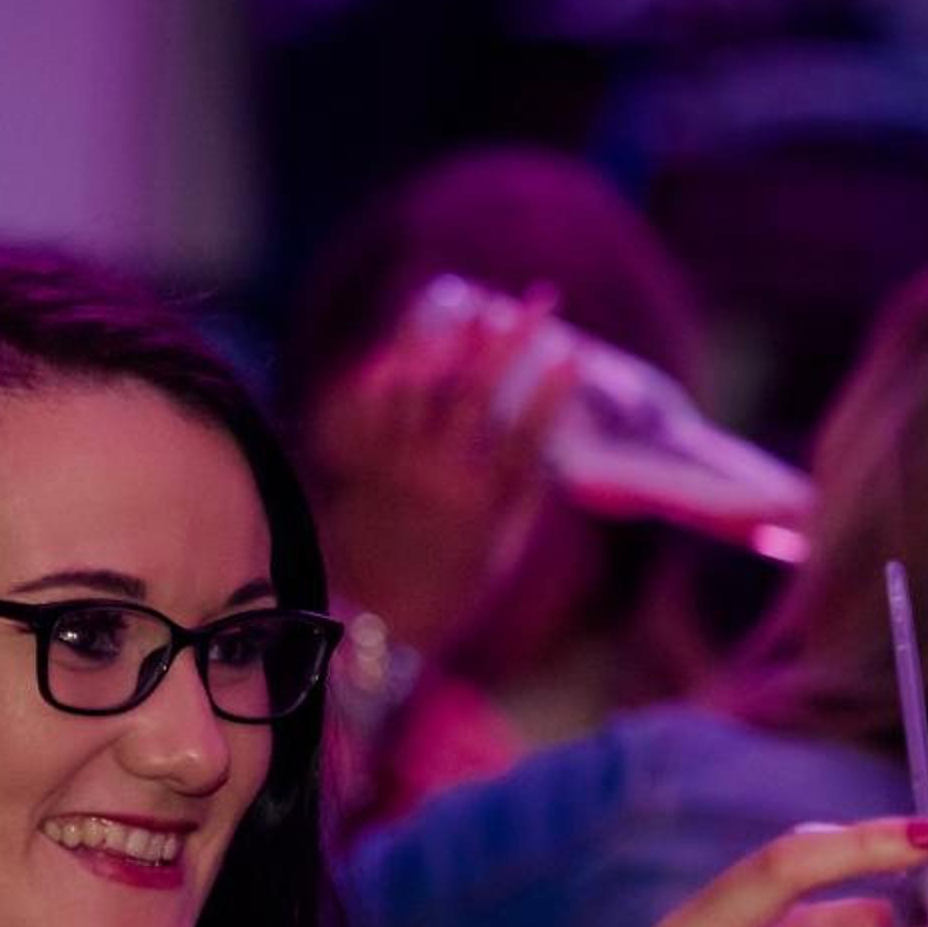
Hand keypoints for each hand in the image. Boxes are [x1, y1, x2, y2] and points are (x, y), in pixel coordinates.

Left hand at [306, 286, 579, 654]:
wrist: (374, 623)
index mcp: (482, 505)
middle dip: (511, 341)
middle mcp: (438, 480)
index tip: (571, 352)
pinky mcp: (356, 466)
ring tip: (469, 309)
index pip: (525, 436)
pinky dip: (384, 372)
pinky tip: (403, 347)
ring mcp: (392, 469)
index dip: (550, 392)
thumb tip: (551, 435)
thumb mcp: (503, 548)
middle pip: (477, 395)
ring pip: (417, 388)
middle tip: (537, 303)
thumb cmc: (450, 586)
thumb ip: (527, 491)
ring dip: (446, 341)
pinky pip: (366, 407)